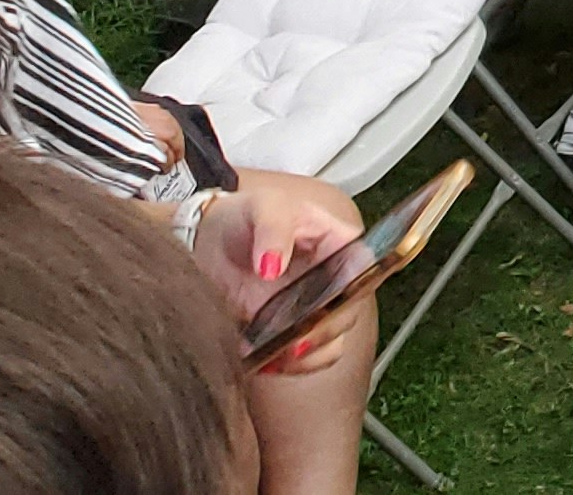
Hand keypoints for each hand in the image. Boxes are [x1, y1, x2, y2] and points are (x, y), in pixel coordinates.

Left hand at [195, 170, 368, 375]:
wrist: (207, 241)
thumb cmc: (245, 216)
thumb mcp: (262, 207)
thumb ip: (272, 229)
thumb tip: (272, 266)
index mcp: (339, 244)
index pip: (365, 270)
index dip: (351, 291)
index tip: (324, 307)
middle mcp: (334, 280)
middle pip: (347, 312)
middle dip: (321, 331)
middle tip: (292, 338)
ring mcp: (313, 309)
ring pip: (330, 343)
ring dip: (305, 356)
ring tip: (274, 354)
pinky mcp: (290, 332)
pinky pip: (304, 359)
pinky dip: (289, 367)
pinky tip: (266, 361)